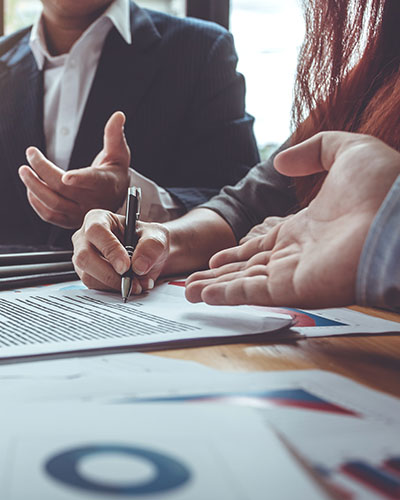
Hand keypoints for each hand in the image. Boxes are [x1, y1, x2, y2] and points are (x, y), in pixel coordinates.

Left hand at [18, 111, 130, 228]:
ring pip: (53, 204)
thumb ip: (115, 135)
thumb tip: (118, 115)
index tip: (66, 176)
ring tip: (24, 171)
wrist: (114, 198)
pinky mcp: (69, 221)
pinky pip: (49, 216)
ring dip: (34, 187)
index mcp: (106, 183)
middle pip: (63, 189)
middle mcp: (93, 202)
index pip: (93, 181)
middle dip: (43, 170)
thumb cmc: (114, 173)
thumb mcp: (119, 153)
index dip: (80, 179)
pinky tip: (30, 187)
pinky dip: (36, 202)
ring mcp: (80, 213)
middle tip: (31, 154)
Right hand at [71, 208, 168, 293]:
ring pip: (88, 275)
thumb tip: (138, 266)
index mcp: (98, 219)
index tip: (126, 266)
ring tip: (136, 284)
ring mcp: (82, 258)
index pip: (96, 231)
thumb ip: (151, 246)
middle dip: (109, 273)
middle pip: (84, 256)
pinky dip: (113, 290)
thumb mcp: (157, 236)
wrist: (147, 256)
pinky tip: (128, 285)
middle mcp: (84, 238)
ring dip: (114, 284)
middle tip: (130, 282)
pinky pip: (94, 287)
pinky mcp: (86, 274)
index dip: (110, 249)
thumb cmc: (147, 239)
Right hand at [184, 132, 399, 306]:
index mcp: (307, 228)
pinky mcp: (295, 288)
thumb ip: (314, 150)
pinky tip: (204, 296)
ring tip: (188, 292)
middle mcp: (298, 255)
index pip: (263, 244)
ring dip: (215, 287)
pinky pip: (253, 293)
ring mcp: (295, 273)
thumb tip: (281, 160)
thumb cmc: (386, 188)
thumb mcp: (350, 151)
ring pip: (244, 282)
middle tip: (192, 281)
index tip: (216, 258)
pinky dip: (227, 295)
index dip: (238, 252)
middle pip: (248, 268)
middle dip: (219, 275)